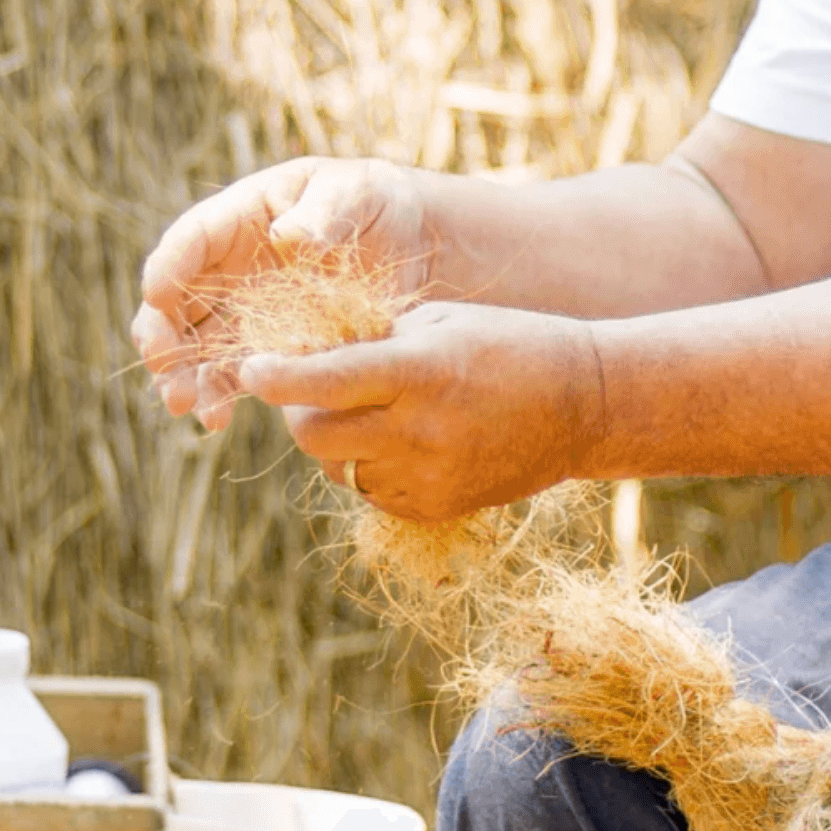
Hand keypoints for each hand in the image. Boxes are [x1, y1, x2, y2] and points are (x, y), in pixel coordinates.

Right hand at [132, 158, 432, 430]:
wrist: (409, 247)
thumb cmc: (374, 203)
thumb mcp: (356, 192)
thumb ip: (324, 212)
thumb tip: (287, 239)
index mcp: (241, 218)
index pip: (193, 239)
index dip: (169, 264)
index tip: (155, 292)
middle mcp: (229, 268)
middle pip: (176, 300)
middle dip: (160, 332)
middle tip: (160, 361)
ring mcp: (244, 312)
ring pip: (193, 345)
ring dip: (180, 374)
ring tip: (181, 403)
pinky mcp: (267, 350)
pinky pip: (231, 374)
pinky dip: (217, 396)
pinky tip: (215, 417)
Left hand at [237, 302, 606, 522]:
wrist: (582, 405)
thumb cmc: (505, 344)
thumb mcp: (437, 322)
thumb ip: (371, 342)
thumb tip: (303, 356)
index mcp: (420, 371)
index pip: (325, 381)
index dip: (276, 378)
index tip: (249, 370)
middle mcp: (418, 431)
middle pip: (313, 436)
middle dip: (299, 411)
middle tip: (312, 390)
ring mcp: (427, 477)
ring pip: (339, 467)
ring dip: (340, 441)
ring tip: (379, 413)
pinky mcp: (434, 509)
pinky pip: (372, 492)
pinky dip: (374, 467)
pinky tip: (410, 441)